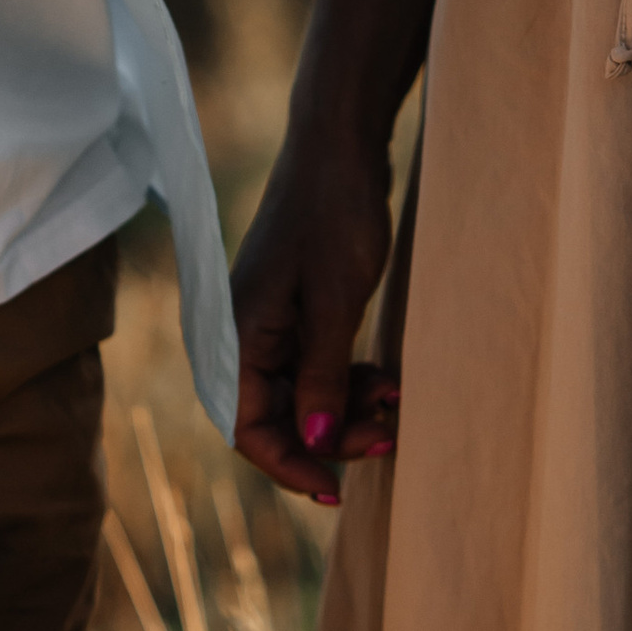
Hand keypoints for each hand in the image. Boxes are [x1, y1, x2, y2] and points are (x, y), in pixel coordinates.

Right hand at [228, 99, 400, 501]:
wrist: (340, 142)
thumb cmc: (334, 213)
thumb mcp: (334, 301)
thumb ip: (321, 377)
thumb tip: (316, 445)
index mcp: (235, 332)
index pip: (245, 426)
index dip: (289, 463)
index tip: (335, 488)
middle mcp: (243, 332)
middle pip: (275, 415)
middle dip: (330, 436)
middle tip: (388, 436)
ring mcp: (269, 320)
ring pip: (300, 394)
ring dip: (346, 410)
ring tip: (396, 405)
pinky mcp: (295, 309)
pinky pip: (315, 366)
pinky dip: (348, 381)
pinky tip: (385, 380)